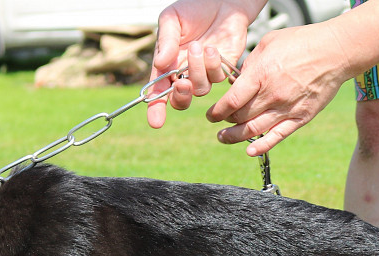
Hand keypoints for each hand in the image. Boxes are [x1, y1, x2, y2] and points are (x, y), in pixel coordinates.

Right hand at [146, 0, 264, 128]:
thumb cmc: (194, 7)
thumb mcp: (172, 19)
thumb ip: (166, 41)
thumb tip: (160, 64)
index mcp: (167, 63)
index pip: (158, 91)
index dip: (156, 108)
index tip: (156, 122)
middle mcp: (184, 72)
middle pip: (180, 100)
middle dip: (180, 97)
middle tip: (182, 84)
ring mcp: (204, 73)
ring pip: (200, 89)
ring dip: (198, 71)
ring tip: (198, 46)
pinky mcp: (222, 69)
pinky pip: (217, 78)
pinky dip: (214, 64)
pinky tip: (213, 48)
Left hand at [207, 21, 351, 155]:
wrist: (335, 51)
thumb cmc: (302, 42)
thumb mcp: (269, 43)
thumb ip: (250, 64)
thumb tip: (237, 80)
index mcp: (261, 74)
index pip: (231, 102)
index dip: (217, 112)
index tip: (211, 115)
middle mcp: (272, 94)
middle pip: (240, 117)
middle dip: (225, 122)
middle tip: (219, 123)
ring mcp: (287, 108)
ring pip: (254, 130)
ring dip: (235, 137)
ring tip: (224, 137)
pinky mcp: (300, 117)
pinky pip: (278, 136)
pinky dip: (262, 146)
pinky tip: (250, 151)